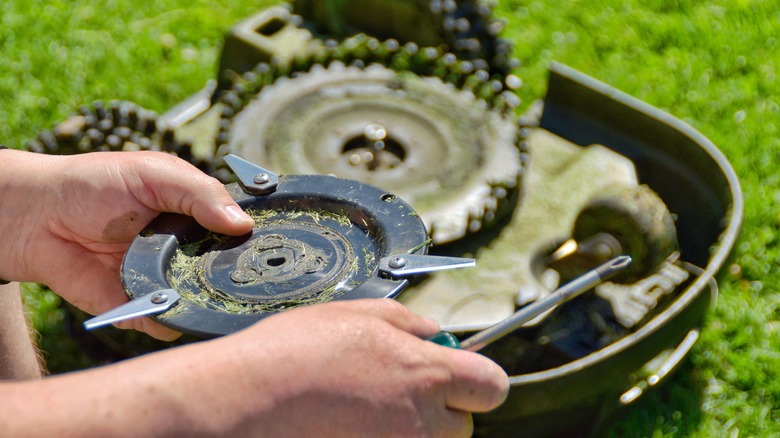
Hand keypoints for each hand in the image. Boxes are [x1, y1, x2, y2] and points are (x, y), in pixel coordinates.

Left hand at [0, 149, 254, 338]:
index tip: (273, 242)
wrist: (38, 218)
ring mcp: (167, 279)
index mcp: (197, 214)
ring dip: (202, 299)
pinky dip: (166, 320)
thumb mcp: (156, 175)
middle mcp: (188, 250)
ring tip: (189, 287)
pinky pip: (165, 322)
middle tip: (237, 273)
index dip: (255, 236)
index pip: (238, 229)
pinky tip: (160, 306)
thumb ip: (201, 194)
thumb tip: (243, 225)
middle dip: (233, 274)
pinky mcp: (141, 306)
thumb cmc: (96, 185)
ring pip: (201, 299)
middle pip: (227, 269)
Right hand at [208, 299, 509, 436]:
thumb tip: (436, 334)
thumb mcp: (360, 313)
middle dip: (441, 409)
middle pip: (463, 425)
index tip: (458, 374)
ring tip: (368, 408)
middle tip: (400, 391)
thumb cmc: (296, 351)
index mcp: (426, 372)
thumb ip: (412, 322)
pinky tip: (353, 424)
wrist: (247, 399)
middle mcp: (422, 421)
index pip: (493, 386)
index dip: (478, 378)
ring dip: (414, 429)